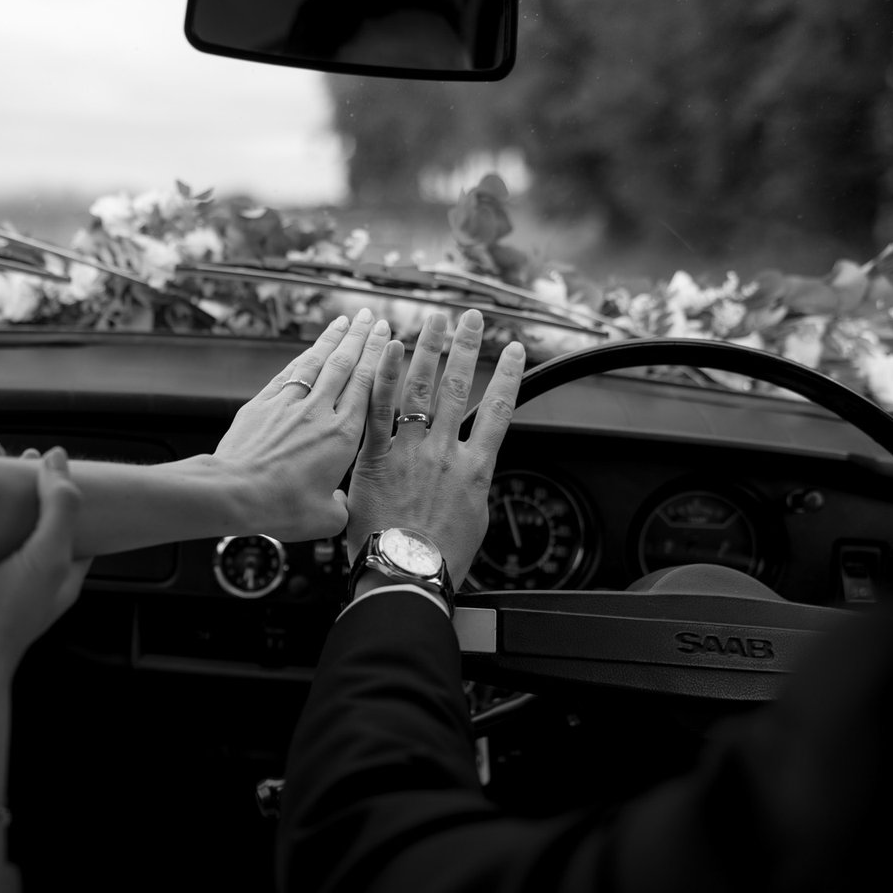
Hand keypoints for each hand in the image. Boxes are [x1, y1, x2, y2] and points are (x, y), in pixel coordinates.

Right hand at [0, 444, 91, 685]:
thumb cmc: (3, 621)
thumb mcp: (47, 559)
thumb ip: (60, 508)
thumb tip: (59, 461)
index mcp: (58, 572)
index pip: (71, 523)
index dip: (64, 490)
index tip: (50, 459)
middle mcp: (23, 572)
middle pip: (25, 516)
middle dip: (17, 481)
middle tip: (7, 452)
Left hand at [211, 309, 390, 539]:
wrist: (233, 493)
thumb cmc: (280, 507)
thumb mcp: (325, 519)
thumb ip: (342, 507)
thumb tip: (341, 504)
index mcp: (343, 436)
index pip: (367, 386)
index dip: (378, 357)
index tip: (386, 337)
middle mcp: (319, 412)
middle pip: (345, 365)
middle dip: (359, 338)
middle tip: (370, 317)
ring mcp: (289, 404)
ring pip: (316, 362)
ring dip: (332, 338)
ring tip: (344, 320)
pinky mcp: (262, 404)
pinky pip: (288, 373)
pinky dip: (302, 357)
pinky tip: (310, 348)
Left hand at [346, 309, 525, 576]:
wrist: (407, 574)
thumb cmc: (438, 559)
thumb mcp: (472, 523)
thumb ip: (468, 492)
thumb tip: (468, 484)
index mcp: (475, 470)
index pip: (499, 411)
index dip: (509, 377)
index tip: (515, 350)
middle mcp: (446, 452)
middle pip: (460, 389)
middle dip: (468, 349)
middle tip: (472, 318)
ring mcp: (411, 451)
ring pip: (422, 390)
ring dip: (431, 350)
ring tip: (437, 320)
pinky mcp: (377, 457)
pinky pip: (380, 409)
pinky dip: (384, 376)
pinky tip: (390, 347)